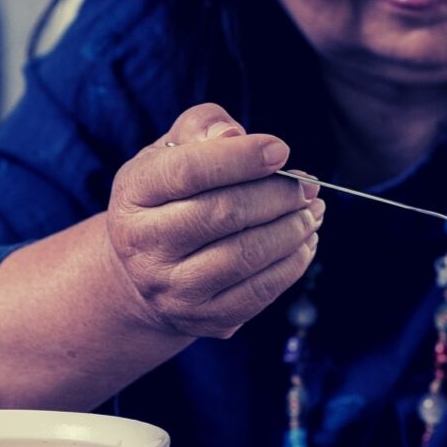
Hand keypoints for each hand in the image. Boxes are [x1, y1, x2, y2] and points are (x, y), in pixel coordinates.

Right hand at [102, 104, 322, 340]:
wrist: (144, 273)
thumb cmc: (169, 197)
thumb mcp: (170, 151)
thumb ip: (201, 127)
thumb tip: (234, 137)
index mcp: (133, 194)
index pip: (188, 171)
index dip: (241, 158)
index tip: (281, 150)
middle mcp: (144, 245)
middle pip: (224, 213)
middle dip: (278, 195)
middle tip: (308, 184)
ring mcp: (173, 288)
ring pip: (246, 255)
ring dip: (293, 228)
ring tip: (313, 209)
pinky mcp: (204, 318)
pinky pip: (260, 291)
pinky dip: (293, 262)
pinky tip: (305, 240)